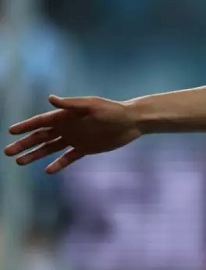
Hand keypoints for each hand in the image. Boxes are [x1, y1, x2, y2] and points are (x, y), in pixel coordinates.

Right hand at [4, 95, 141, 172]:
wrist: (131, 121)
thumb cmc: (112, 110)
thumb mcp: (91, 105)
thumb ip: (70, 105)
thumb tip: (50, 98)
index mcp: (66, 116)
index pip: (40, 121)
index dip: (25, 126)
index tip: (10, 132)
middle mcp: (67, 127)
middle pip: (41, 137)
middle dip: (24, 144)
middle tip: (8, 152)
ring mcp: (75, 139)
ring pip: (50, 148)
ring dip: (35, 155)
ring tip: (20, 162)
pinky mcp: (85, 148)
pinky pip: (68, 158)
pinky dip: (58, 164)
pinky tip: (48, 170)